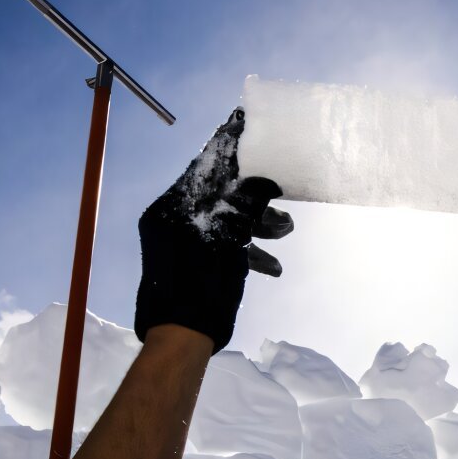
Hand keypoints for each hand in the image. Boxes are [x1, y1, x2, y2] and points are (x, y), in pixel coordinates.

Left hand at [134, 108, 293, 352]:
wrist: (181, 339)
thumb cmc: (200, 289)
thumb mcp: (227, 241)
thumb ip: (243, 206)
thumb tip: (261, 180)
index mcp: (171, 209)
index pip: (204, 166)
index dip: (228, 145)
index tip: (244, 119)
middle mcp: (172, 221)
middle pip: (219, 193)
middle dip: (256, 196)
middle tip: (284, 191)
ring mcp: (181, 243)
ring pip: (225, 221)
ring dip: (259, 225)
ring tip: (285, 232)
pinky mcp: (192, 264)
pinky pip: (223, 246)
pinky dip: (247, 252)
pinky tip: (272, 266)